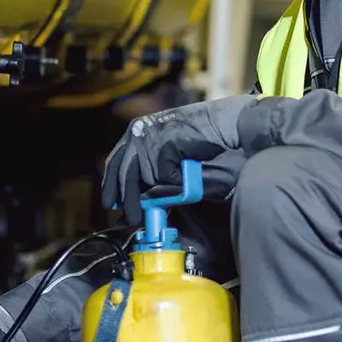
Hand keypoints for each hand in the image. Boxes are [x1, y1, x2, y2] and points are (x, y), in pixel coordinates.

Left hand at [101, 96, 254, 224]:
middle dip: (128, 200)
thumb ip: (156, 171)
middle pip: (124, 174)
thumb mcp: (174, 155)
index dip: (113, 184)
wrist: (228, 122)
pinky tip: (192, 164)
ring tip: (182, 179)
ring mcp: (148, 139)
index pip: (116, 161)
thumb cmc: (206, 137)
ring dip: (164, 185)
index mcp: (138, 130)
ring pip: (148, 179)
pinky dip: (179, 178)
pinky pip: (166, 177)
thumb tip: (144, 196)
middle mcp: (138, 133)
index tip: (112, 202)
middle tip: (131, 219)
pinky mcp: (162, 147)